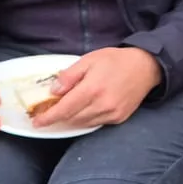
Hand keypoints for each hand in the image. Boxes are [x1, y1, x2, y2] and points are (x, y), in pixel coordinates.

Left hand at [34, 46, 161, 127]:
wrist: (146, 67)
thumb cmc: (116, 60)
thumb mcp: (89, 60)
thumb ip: (69, 76)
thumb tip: (53, 91)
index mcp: (92, 89)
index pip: (64, 109)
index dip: (48, 117)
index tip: (36, 122)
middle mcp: (102, 105)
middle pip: (72, 119)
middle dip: (56, 119)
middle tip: (44, 115)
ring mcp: (112, 114)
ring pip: (83, 124)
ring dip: (69, 120)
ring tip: (61, 113)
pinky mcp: (119, 118)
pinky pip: (95, 124)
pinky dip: (84, 120)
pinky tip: (81, 112)